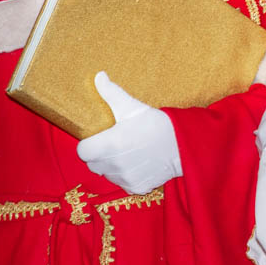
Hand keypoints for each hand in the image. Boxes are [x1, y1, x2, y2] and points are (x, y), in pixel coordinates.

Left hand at [76, 72, 182, 193]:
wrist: (182, 144)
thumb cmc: (156, 124)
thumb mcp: (133, 107)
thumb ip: (111, 93)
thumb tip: (98, 76)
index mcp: (110, 145)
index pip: (83, 151)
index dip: (88, 144)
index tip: (97, 137)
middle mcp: (115, 165)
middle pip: (93, 164)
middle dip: (99, 154)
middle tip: (113, 142)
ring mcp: (125, 179)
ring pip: (108, 174)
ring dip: (112, 165)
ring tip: (127, 152)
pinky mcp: (136, 187)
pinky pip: (123, 183)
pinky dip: (126, 175)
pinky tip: (138, 163)